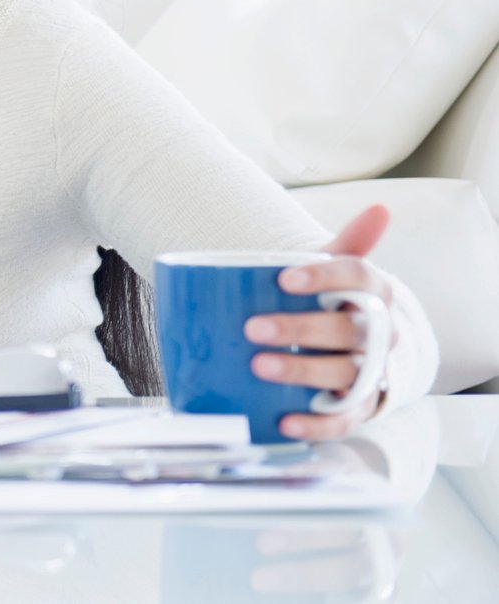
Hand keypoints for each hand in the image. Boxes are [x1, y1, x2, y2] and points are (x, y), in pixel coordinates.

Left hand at [245, 204, 396, 440]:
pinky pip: (344, 419)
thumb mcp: (337, 271)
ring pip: (345, 372)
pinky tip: (285, 421)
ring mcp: (371, 372)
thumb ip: (347, 243)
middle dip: (300, 328)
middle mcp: (380, 333)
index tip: (284, 278)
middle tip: (253, 327)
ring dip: (302, 371)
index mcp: (374, 294)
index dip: (326, 277)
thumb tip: (380, 209)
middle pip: (347, 329)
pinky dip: (316, 424)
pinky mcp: (359, 407)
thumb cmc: (336, 302)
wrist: (354, 346)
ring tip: (258, 366)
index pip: (361, 279)